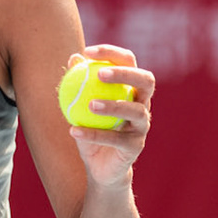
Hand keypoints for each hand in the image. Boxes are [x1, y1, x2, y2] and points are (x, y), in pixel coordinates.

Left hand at [66, 44, 152, 185]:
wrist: (100, 166)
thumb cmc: (91, 129)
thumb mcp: (80, 105)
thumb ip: (78, 83)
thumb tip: (73, 58)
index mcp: (131, 88)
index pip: (129, 62)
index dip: (112, 53)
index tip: (87, 51)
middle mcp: (142, 104)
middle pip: (145, 81)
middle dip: (125, 73)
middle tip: (99, 74)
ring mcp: (142, 125)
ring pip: (135, 111)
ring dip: (113, 106)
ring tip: (90, 105)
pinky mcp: (136, 146)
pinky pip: (115, 139)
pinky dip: (93, 134)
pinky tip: (73, 130)